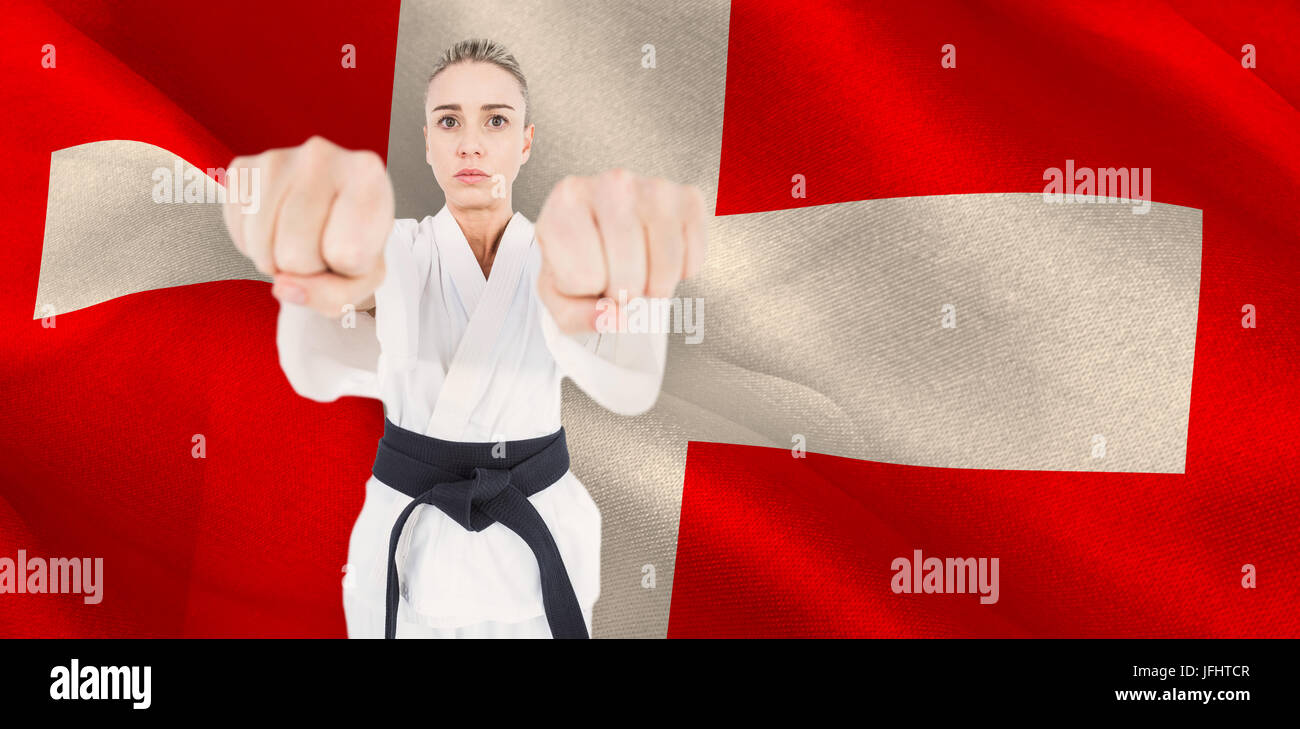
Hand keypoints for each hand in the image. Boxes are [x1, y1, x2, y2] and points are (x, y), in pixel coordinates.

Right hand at [222, 135, 392, 317]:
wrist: (331, 209)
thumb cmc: (354, 242)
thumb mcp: (363, 277)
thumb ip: (333, 296)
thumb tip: (282, 286)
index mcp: (367, 174)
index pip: (346, 254)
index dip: (347, 268)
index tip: (353, 247)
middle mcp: (322, 154)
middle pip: (295, 254)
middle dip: (306, 267)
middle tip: (320, 245)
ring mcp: (277, 157)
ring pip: (262, 247)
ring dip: (276, 259)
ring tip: (299, 238)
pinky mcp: (243, 168)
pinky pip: (238, 232)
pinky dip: (253, 244)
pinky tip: (276, 227)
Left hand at [535, 168, 707, 332]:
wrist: (600, 231)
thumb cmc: (576, 261)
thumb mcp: (559, 297)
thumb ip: (579, 317)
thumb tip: (616, 318)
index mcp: (567, 201)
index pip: (584, 277)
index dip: (584, 290)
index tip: (582, 274)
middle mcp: (613, 184)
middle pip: (627, 276)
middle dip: (622, 294)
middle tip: (614, 279)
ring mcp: (655, 188)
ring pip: (665, 269)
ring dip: (654, 286)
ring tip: (637, 271)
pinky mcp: (689, 199)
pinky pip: (692, 260)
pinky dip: (679, 274)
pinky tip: (658, 258)